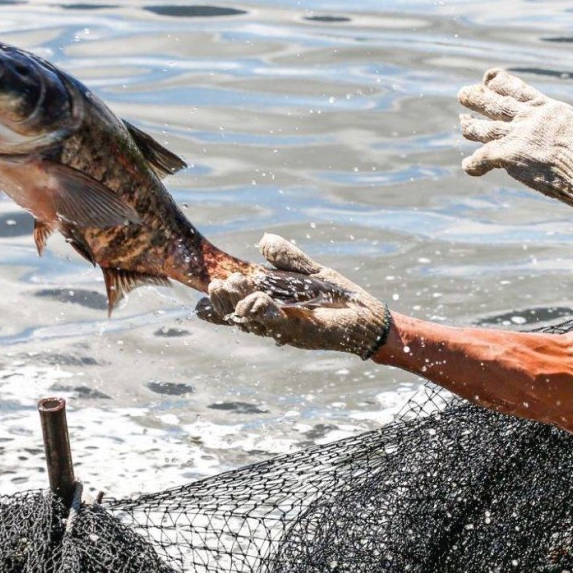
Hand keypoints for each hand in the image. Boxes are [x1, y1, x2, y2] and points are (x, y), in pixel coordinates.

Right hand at [196, 234, 390, 358]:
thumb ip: (287, 257)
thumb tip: (263, 240)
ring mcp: (285, 328)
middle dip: (223, 302)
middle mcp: (272, 321)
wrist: (367, 315)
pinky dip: (265, 312)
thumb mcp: (309, 272)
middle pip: (237, 316)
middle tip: (217, 284)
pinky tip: (256, 299)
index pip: (235, 307)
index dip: (216, 303)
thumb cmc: (337, 297)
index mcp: (269, 305)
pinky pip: (278, 323)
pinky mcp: (303, 331)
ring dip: (238, 303)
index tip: (205, 290)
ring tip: (230, 286)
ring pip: (253, 320)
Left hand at [457, 68, 572, 209]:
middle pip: (496, 103)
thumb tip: (552, 139)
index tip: (488, 77)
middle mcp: (528, 117)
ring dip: (470, 125)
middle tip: (463, 93)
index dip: (499, 82)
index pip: (516, 89)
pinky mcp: (508, 154)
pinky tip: (468, 166)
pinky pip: (483, 158)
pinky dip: (474, 163)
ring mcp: (516, 134)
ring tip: (462, 121)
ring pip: (484, 128)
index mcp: (545, 108)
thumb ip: (556, 128)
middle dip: (477, 98)